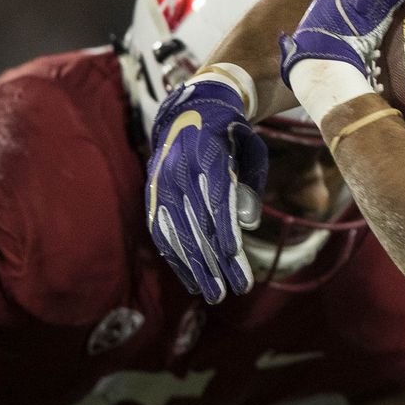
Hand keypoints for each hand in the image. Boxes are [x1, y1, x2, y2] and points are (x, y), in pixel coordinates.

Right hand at [146, 77, 269, 302]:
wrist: (190, 111)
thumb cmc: (231, 134)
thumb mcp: (251, 148)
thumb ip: (251, 182)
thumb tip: (247, 223)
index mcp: (206, 155)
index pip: (216, 202)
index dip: (226, 235)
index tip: (238, 262)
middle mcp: (178, 172)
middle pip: (197, 225)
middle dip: (215, 262)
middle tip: (233, 291)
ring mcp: (161, 185)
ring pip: (176, 235)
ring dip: (196, 268)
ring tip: (214, 294)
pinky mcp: (152, 197)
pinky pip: (161, 233)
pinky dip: (176, 258)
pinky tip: (192, 279)